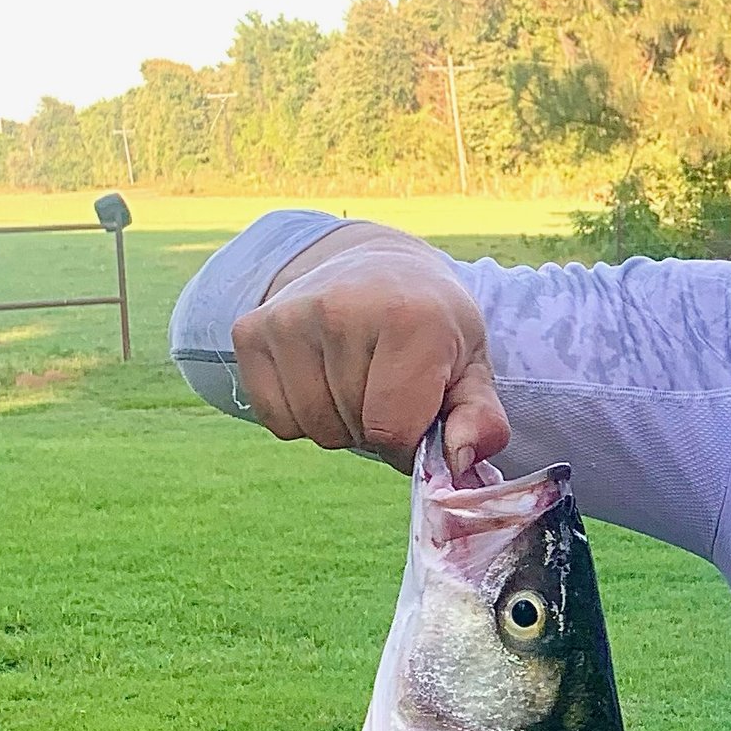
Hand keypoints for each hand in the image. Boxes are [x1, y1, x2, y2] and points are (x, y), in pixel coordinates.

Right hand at [232, 223, 510, 476]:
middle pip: (353, 430)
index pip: (392, 430)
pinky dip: (300, 417)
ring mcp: (290, 316)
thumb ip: (480, 421)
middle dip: (376, 430)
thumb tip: (460, 463)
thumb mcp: (473, 367)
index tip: (418, 420)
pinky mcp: (250, 329)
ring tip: (357, 381)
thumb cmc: (432, 328)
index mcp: (410, 319)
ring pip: (313, 428)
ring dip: (339, 425)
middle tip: (388, 389)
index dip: (407, 445)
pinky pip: (276, 419)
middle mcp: (342, 309)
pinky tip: (321, 377)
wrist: (378, 267)